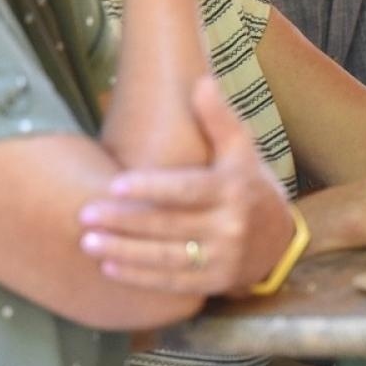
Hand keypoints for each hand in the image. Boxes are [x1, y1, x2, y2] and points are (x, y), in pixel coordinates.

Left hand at [76, 76, 295, 296]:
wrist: (279, 238)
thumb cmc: (248, 184)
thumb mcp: (241, 149)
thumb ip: (219, 117)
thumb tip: (200, 82)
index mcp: (233, 188)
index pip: (186, 189)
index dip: (150, 188)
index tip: (114, 185)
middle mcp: (230, 226)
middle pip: (169, 226)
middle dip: (124, 222)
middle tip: (85, 215)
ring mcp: (223, 258)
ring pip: (166, 258)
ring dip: (124, 252)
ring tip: (88, 243)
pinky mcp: (215, 283)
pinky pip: (173, 283)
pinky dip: (140, 278)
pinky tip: (109, 268)